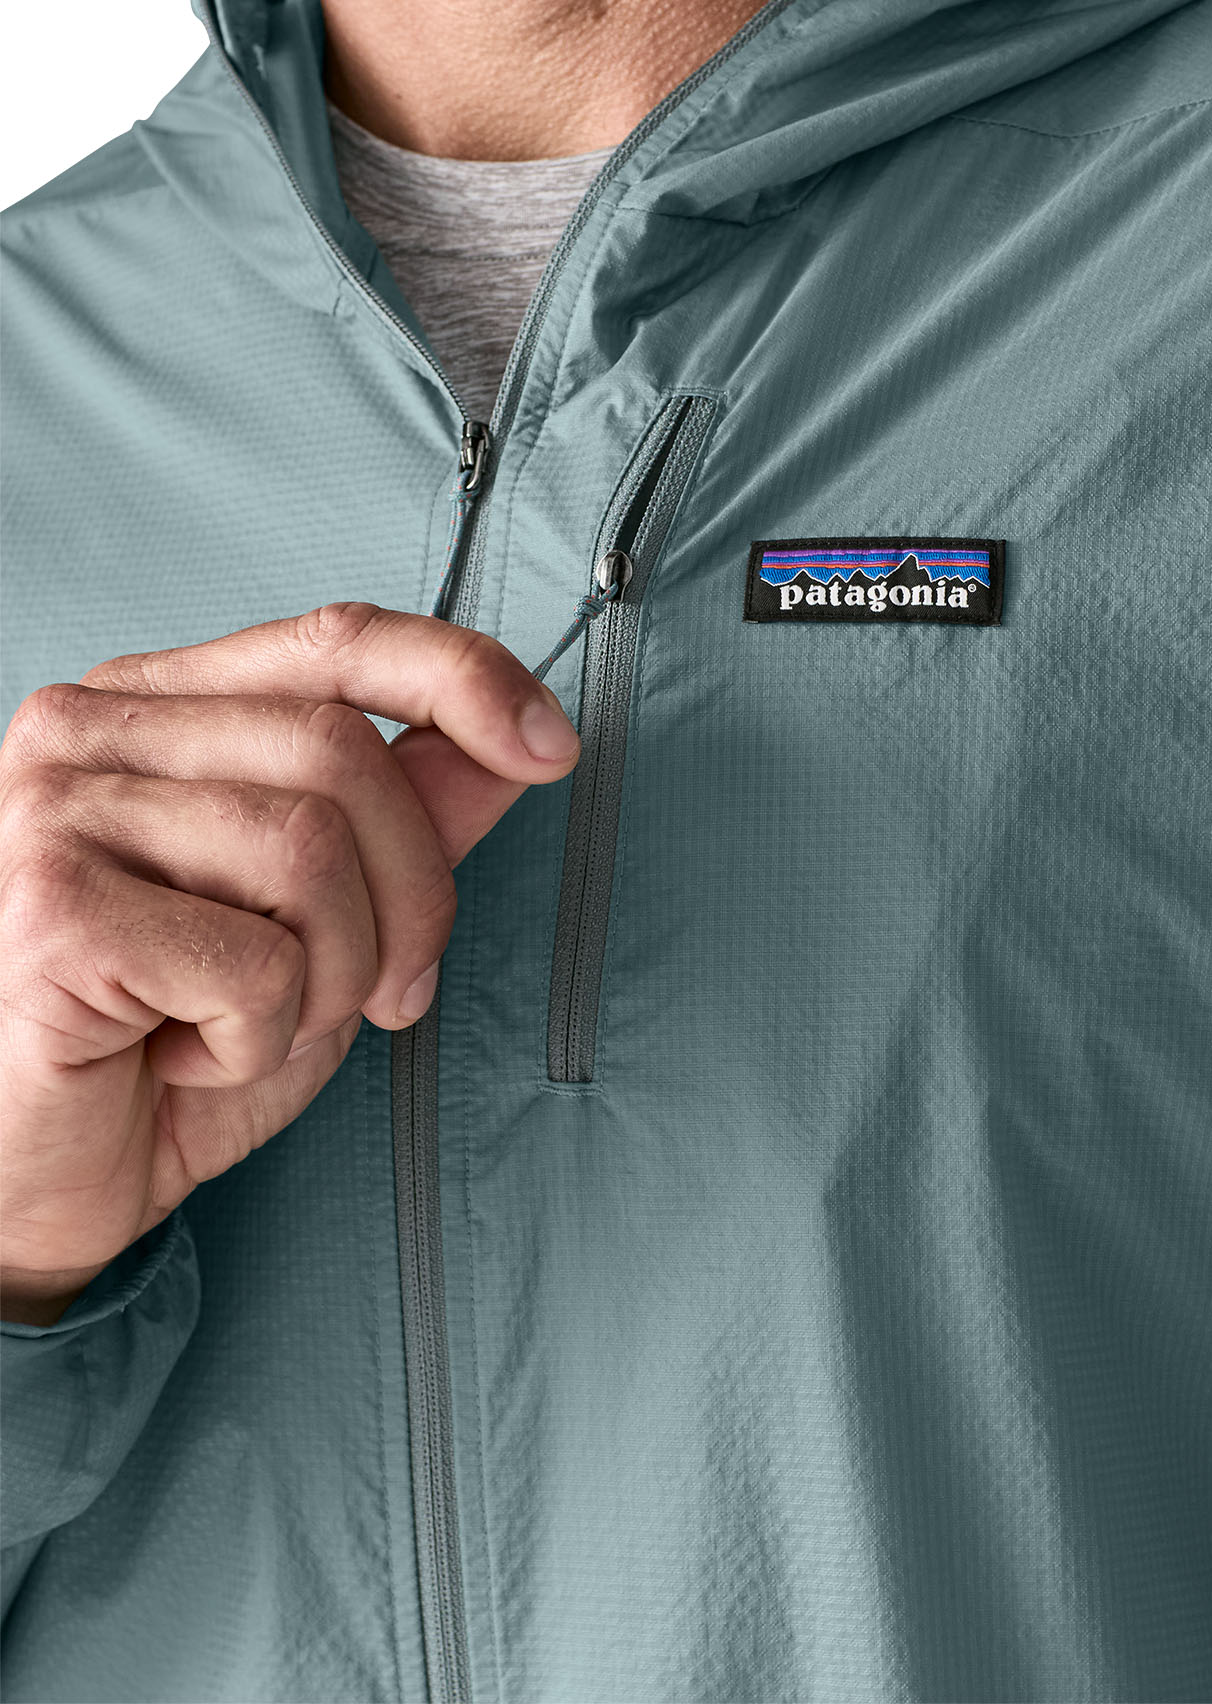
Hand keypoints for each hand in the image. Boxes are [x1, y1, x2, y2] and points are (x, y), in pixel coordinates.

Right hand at [0, 603, 579, 1324]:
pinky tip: (184, 1052)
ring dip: (334, 976)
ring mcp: (55, 810)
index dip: (462, 678)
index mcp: (162, 708)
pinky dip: (258, 1038)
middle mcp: (92, 730)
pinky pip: (252, 961)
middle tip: (387, 995)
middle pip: (344, 752)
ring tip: (260, 1022)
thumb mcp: (329, 922)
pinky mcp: (50, 909)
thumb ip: (412, 822)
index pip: (337, 641)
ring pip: (309, 850)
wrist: (38, 1180)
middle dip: (413, 895)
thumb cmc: (168, 1042)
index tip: (551, 746)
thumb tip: (516, 747)